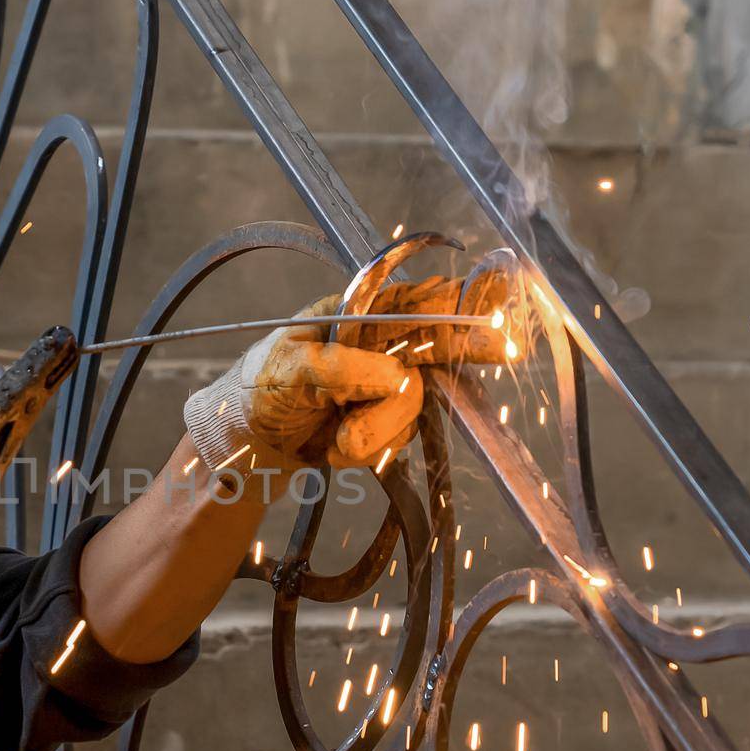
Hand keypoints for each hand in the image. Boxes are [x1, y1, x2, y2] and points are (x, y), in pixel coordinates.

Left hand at [183, 260, 521, 475]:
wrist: (245, 444)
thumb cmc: (259, 390)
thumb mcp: (289, 369)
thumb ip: (340, 368)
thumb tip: (393, 377)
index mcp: (355, 317)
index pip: (415, 302)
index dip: (458, 302)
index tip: (494, 307)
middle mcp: (375, 347)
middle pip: (434, 348)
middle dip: (462, 351)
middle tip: (504, 349)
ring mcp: (380, 387)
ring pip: (411, 406)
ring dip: (373, 429)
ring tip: (335, 437)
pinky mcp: (380, 423)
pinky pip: (396, 438)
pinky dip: (365, 448)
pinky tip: (335, 446)